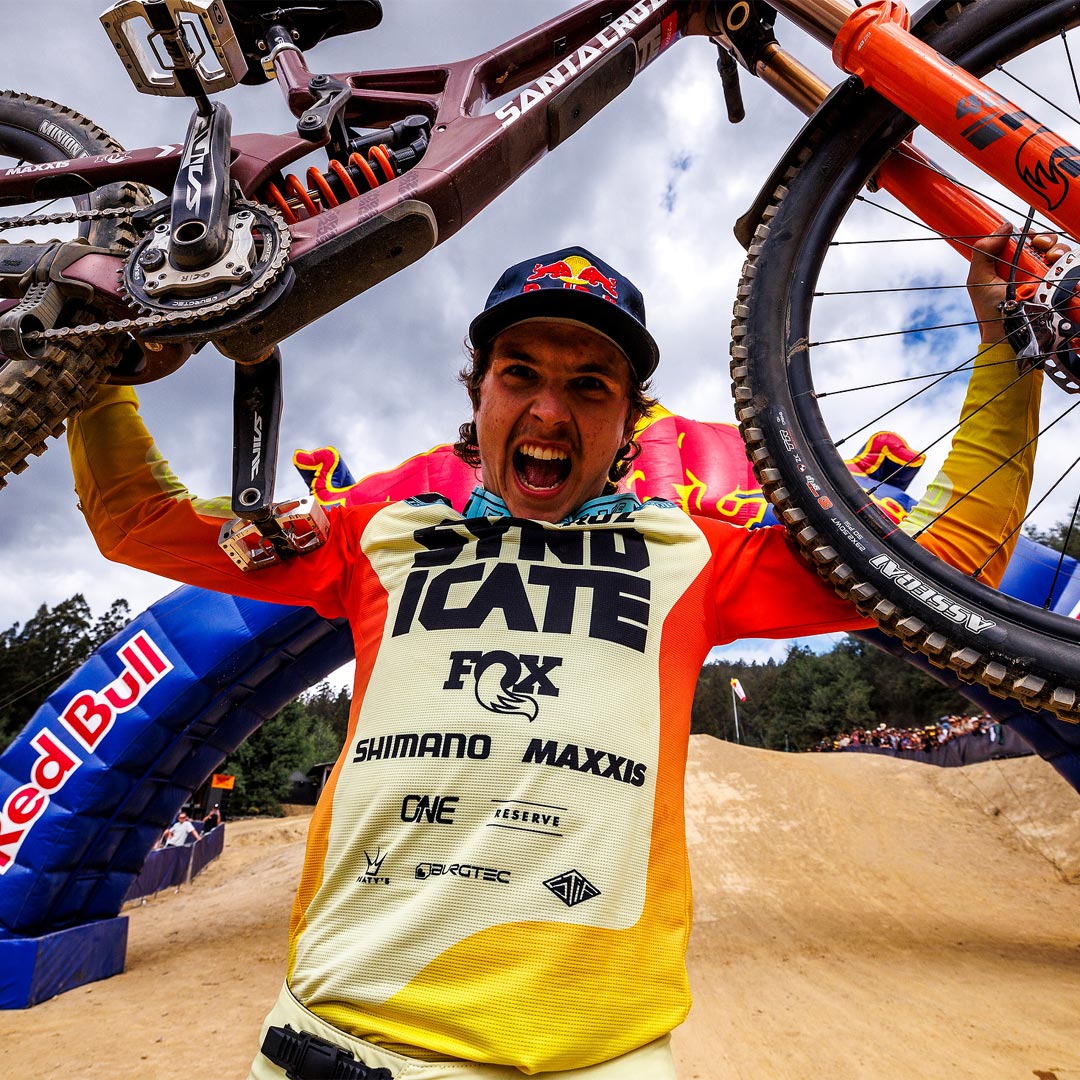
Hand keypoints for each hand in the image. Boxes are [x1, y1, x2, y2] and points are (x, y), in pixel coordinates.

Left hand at [968, 223, 1069, 343]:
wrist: (1008, 334)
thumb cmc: (990, 310)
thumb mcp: (978, 279)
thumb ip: (983, 251)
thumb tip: (1005, 226)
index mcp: (1012, 264)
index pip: (1025, 241)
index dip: (1028, 234)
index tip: (1027, 236)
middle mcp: (1031, 269)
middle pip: (1045, 243)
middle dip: (1044, 238)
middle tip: (1039, 245)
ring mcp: (1047, 278)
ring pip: (1060, 252)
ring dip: (1057, 248)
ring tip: (1050, 257)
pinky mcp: (1060, 286)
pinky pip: (1071, 266)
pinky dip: (1068, 261)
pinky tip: (1057, 263)